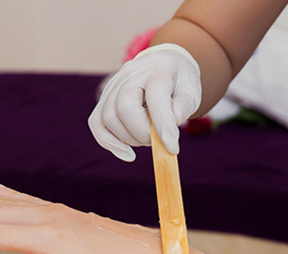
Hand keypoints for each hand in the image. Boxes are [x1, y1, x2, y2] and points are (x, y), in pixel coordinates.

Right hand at [88, 43, 201, 161]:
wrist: (163, 66)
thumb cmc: (179, 83)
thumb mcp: (191, 94)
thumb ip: (181, 110)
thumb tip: (166, 134)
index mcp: (158, 70)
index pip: (156, 96)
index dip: (163, 126)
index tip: (172, 148)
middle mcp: (131, 74)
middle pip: (124, 107)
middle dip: (142, 133)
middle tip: (157, 141)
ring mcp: (113, 84)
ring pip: (108, 118)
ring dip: (128, 139)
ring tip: (147, 139)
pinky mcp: (104, 98)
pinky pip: (97, 123)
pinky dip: (109, 142)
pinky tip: (127, 153)